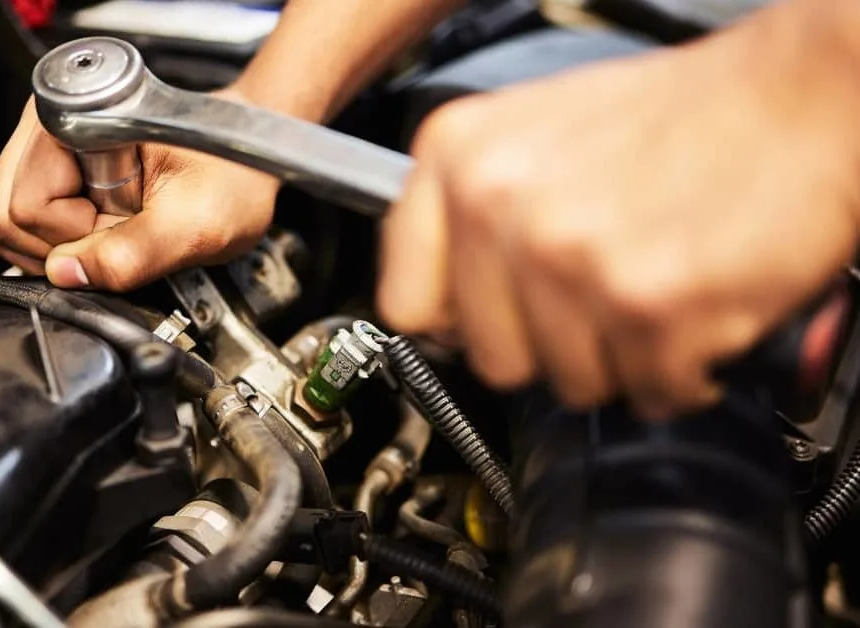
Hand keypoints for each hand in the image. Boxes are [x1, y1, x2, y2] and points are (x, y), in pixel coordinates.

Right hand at [0, 91, 280, 289]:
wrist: (247, 154)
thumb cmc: (234, 173)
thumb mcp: (196, 225)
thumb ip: (133, 255)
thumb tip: (66, 276)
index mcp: (77, 121)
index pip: (22, 208)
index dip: (73, 238)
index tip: (123, 229)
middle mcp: (47, 126)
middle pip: (1, 215)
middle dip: (57, 246)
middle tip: (116, 233)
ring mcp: (43, 148)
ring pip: (5, 223)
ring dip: (58, 246)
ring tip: (113, 228)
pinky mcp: (49, 170)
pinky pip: (22, 224)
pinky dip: (60, 242)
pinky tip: (100, 229)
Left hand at [377, 2, 859, 418]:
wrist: (802, 95)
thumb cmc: (681, 114)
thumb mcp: (536, 134)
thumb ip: (473, 214)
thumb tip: (441, 302)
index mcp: (458, 156)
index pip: (404, 303)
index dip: (457, 326)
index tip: (487, 324)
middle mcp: (499, 204)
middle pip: (490, 358)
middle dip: (550, 347)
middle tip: (598, 301)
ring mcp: (568, 256)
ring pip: (569, 384)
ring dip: (621, 358)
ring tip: (655, 290)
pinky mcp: (645, 302)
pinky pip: (647, 391)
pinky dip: (681, 371)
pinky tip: (695, 311)